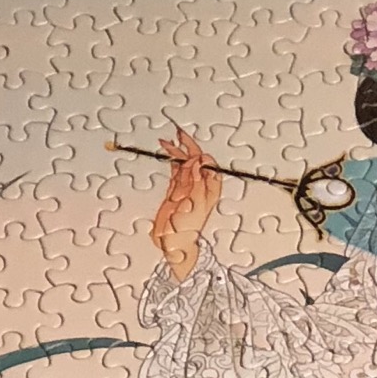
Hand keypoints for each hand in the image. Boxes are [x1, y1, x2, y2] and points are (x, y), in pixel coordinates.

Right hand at [149, 126, 222, 281]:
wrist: (172, 244)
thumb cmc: (187, 230)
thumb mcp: (195, 205)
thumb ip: (195, 182)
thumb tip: (197, 163)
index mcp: (210, 189)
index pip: (208, 165)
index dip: (200, 155)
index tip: (191, 150)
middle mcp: (200, 186)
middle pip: (196, 161)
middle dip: (187, 146)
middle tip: (177, 133)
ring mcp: (187, 187)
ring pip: (184, 164)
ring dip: (176, 152)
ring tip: (166, 141)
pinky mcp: (175, 190)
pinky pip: (175, 170)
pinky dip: (171, 161)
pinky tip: (167, 152)